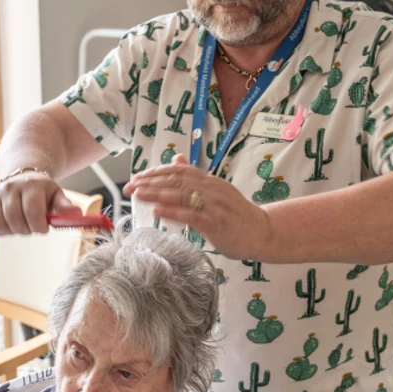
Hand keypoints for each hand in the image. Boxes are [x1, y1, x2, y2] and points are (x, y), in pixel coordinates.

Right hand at [0, 172, 80, 234]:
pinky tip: (9, 224)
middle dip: (26, 230)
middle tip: (32, 227)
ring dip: (13, 231)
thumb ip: (65, 206)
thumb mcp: (56, 195)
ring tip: (22, 224)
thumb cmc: (42, 192)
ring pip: (0, 224)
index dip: (39, 226)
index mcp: (31, 185)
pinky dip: (0, 230)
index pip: (32, 212)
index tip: (44, 228)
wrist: (22, 177)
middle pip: (15, 219)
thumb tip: (77, 213)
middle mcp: (10, 187)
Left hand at [123, 154, 270, 259]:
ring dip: (157, 194)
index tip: (136, 178)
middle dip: (150, 183)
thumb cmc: (236, 216)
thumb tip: (175, 159)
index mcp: (209, 181)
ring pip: (181, 195)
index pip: (178, 171)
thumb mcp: (215, 192)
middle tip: (129, 186)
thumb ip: (194, 178)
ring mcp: (214, 205)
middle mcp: (211, 189)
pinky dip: (173, 212)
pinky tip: (157, 212)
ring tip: (138, 195)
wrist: (263, 232)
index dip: (155, 173)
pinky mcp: (216, 223)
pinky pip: (191, 215)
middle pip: (176, 181)